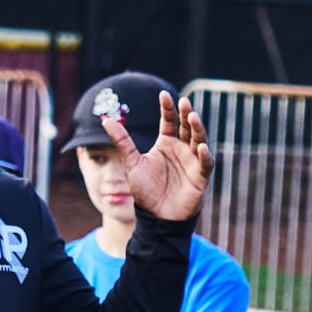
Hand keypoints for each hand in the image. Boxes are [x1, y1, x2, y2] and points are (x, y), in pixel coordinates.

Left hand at [107, 91, 212, 221]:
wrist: (155, 217)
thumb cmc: (144, 190)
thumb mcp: (132, 163)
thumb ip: (122, 141)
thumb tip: (106, 120)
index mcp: (166, 143)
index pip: (169, 120)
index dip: (168, 107)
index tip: (164, 94)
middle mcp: (181, 149)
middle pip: (186, 126)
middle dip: (186, 114)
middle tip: (184, 102)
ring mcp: (192, 161)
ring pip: (199, 139)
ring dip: (197, 128)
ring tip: (193, 117)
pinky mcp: (200, 177)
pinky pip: (205, 164)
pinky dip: (205, 155)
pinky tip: (201, 147)